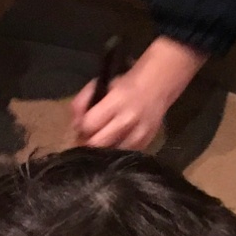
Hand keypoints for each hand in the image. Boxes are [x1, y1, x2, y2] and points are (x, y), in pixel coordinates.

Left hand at [71, 36, 207, 150]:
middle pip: (98, 143)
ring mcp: (139, 133)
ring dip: (102, 149)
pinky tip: (115, 142)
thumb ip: (83, 101)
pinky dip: (117, 150)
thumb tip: (74, 124)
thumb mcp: (102, 84)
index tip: (80, 126)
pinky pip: (126, 153)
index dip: (80, 127)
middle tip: (87, 138)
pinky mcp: (147, 141)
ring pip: (111, 153)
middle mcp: (128, 119)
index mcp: (116, 102)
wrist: (160, 83)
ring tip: (101, 141)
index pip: (89, 125)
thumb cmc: (127, 82)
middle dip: (88, 142)